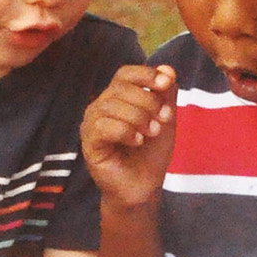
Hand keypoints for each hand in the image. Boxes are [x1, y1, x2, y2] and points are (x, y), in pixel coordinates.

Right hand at [81, 65, 176, 208]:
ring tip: (152, 133)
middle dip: (148, 102)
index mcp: (117, 97)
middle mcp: (101, 106)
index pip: (125, 73)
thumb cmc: (151, 153)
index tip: (166, 84)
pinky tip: (137, 142)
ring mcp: (91, 124)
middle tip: (163, 120)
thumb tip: (167, 69)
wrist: (143, 187)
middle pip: (120, 88)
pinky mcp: (88, 143)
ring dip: (139, 118)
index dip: (146, 74)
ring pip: (112, 106)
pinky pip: (104, 127)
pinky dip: (126, 132)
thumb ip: (166, 95)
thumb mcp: (165, 119)